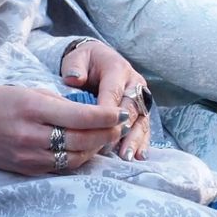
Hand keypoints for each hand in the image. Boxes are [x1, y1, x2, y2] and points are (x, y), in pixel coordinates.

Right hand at [0, 85, 123, 175]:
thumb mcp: (29, 91)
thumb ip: (60, 103)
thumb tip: (90, 113)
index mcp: (33, 109)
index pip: (80, 116)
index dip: (105, 116)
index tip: (121, 112)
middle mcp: (32, 135)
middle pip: (81, 140)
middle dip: (106, 134)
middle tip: (120, 126)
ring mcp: (29, 156)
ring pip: (75, 157)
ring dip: (95, 148)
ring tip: (106, 137)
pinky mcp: (27, 170)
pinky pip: (61, 166)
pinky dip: (78, 158)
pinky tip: (86, 149)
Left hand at [60, 39, 151, 160]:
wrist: (98, 60)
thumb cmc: (85, 62)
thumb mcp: (77, 59)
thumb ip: (74, 68)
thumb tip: (73, 79)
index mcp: (117, 69)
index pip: (113, 92)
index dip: (107, 112)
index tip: (97, 129)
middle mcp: (133, 82)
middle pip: (131, 108)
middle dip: (122, 129)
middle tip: (112, 148)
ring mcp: (140, 97)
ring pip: (140, 119)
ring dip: (134, 139)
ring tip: (126, 157)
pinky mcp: (142, 109)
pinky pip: (143, 126)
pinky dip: (141, 142)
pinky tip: (138, 156)